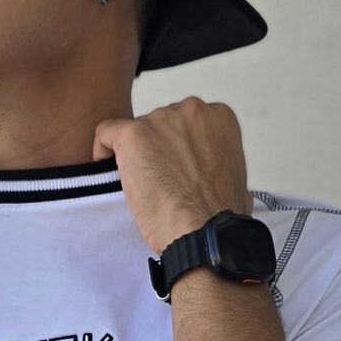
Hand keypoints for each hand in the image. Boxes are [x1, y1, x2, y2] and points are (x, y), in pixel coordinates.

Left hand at [91, 96, 252, 255]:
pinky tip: (107, 169)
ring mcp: (161, 119)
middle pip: (161, 124)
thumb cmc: (220, 216)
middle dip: (157, 150)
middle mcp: (192, 109)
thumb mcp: (238, 182)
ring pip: (136, 131)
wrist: (204, 231)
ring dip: (135, 155)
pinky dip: (103, 149)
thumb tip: (222, 181)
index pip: (187, 123)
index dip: (178, 149)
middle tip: (158, 182)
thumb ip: (222, 166)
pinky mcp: (133, 134)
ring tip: (142, 188)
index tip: (176, 170)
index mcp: (219, 117)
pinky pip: (106, 132)